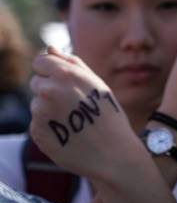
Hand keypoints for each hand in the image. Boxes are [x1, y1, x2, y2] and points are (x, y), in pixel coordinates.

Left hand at [29, 47, 139, 181]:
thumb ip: (72, 64)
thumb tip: (50, 48)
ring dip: (50, 110)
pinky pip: (38, 123)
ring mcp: (40, 113)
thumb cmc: (109, 116)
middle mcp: (48, 91)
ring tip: (74, 121)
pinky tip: (68, 133)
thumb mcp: (97, 84)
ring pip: (38, 104)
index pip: (40, 61)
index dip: (50, 70)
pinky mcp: (37, 132)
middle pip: (37, 83)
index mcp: (65, 74)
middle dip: (51, 90)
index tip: (63, 81)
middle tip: (75, 105)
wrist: (113, 154)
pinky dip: (50, 127)